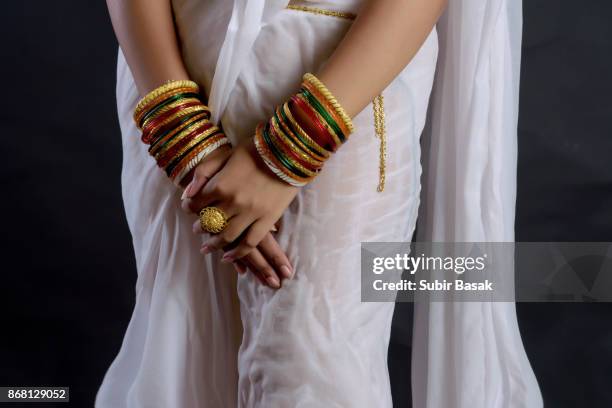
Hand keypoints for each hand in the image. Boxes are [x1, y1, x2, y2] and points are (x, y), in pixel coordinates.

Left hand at [182, 137, 298, 261]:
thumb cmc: (256, 149)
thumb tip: (188, 193)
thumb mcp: (226, 154)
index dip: (190, 208)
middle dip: (201, 227)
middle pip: (209, 222)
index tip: (189, 209)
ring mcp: (251, 213)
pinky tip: (229, 257)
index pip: (196, 204)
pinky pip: (249, 242)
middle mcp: (232, 202)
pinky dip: (238, 253)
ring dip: (214, 244)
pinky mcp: (267, 220)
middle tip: (198, 229)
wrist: (288, 152)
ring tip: (208, 247)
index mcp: (220, 185)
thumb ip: (204, 172)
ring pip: (227, 236)